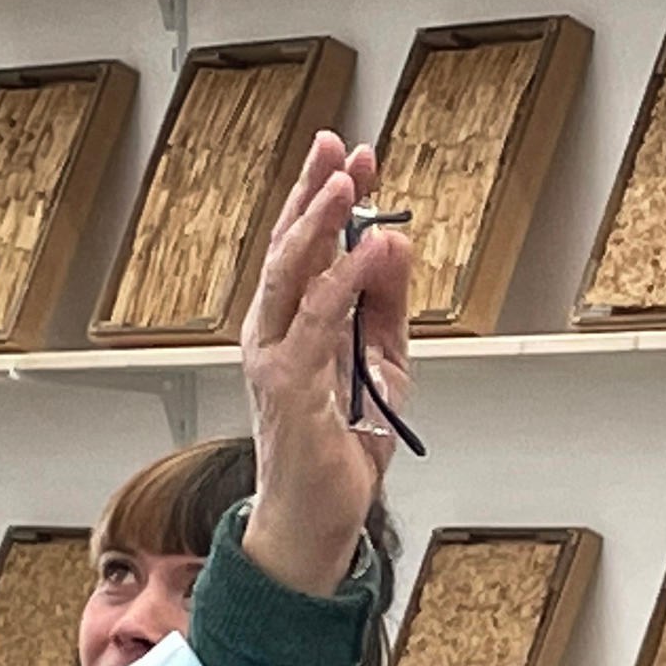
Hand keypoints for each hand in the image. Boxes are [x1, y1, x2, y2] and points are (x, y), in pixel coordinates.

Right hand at [239, 132, 412, 596]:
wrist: (319, 518)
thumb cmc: (341, 449)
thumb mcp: (382, 365)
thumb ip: (385, 306)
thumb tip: (394, 244)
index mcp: (289, 324)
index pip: (305, 247)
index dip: (325, 198)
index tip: (350, 155)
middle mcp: (271, 332)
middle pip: (290, 245)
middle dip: (316, 192)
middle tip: (339, 147)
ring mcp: (273, 356)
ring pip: (292, 272)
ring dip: (320, 222)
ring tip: (347, 182)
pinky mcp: (288, 384)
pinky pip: (318, 320)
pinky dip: (345, 280)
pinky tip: (368, 250)